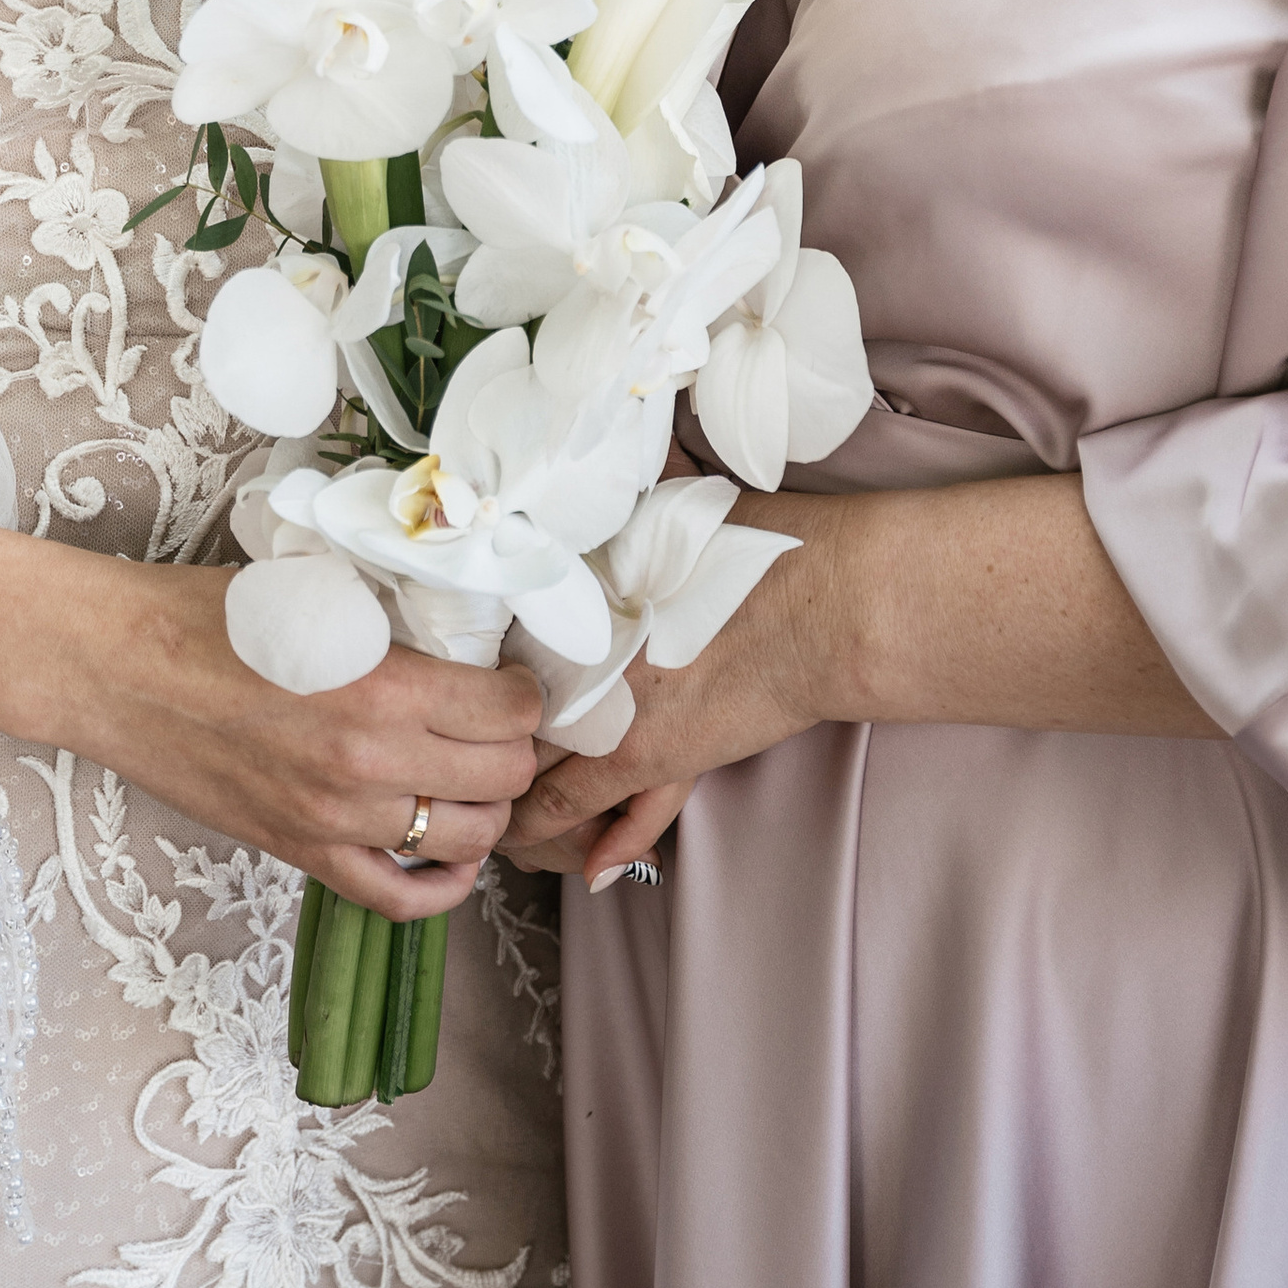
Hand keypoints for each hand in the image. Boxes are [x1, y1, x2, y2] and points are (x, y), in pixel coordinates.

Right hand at [0, 530, 544, 920]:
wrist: (115, 668)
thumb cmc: (206, 614)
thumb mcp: (319, 589)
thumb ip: (396, 614)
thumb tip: (469, 620)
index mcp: (381, 686)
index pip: (510, 711)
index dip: (525, 692)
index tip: (512, 677)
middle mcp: (368, 764)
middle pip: (503, 778)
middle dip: (517, 749)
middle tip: (500, 724)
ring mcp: (335, 819)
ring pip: (467, 839)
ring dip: (485, 808)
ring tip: (473, 776)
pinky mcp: (300, 854)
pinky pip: (398, 898)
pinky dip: (441, 885)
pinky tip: (448, 855)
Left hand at [502, 498, 832, 874]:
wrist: (818, 604)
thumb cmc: (762, 550)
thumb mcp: (682, 505)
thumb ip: (644, 490)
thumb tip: (647, 435)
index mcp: (570, 590)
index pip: (492, 642)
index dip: (476, 676)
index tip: (471, 694)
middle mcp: (569, 650)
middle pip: (493, 712)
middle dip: (478, 746)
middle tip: (469, 768)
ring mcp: (599, 709)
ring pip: (524, 773)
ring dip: (511, 802)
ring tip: (501, 820)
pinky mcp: (640, 757)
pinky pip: (575, 812)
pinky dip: (558, 836)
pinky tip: (552, 853)